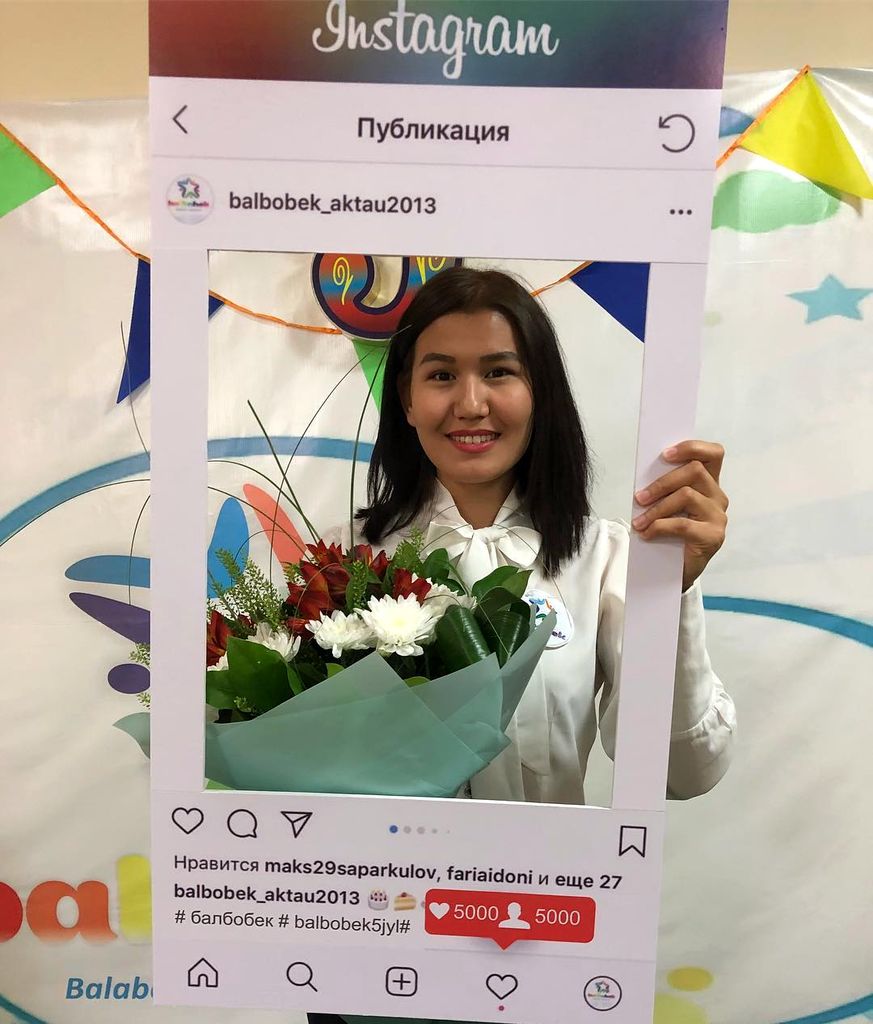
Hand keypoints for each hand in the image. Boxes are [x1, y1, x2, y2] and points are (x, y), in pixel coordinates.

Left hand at [631, 440, 727, 591]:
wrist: (674, 570)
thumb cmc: (669, 533)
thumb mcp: (666, 505)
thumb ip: (665, 487)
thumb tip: (645, 474)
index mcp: (708, 484)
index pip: (713, 453)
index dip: (692, 447)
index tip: (665, 454)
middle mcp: (718, 497)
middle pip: (695, 471)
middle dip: (662, 483)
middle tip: (639, 497)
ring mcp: (718, 516)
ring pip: (687, 495)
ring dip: (656, 508)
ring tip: (639, 521)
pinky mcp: (713, 536)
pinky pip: (682, 524)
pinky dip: (659, 527)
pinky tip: (646, 534)